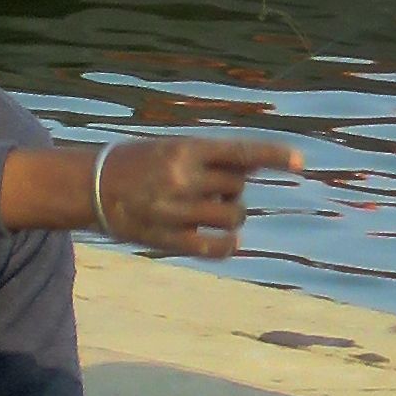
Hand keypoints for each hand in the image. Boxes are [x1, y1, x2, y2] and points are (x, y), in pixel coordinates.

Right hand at [96, 137, 302, 258]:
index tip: (302, 161)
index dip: (273, 155)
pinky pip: (216, 247)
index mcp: (185, 149)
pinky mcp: (170, 238)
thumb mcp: (172, 148)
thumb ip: (212, 157)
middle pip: (238, 187)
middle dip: (234, 189)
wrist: (93, 185)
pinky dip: (228, 245)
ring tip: (213, 212)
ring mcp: (177, 209)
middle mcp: (184, 177)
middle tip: (214, 187)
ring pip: (232, 217)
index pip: (240, 151)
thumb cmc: (139, 162)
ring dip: (232, 216)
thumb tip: (254, 163)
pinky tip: (227, 242)